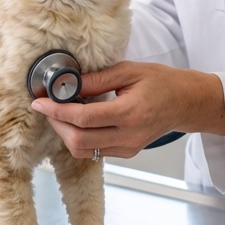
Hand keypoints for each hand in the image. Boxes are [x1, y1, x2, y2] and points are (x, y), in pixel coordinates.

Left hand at [31, 61, 224, 158]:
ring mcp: (127, 148)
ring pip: (82, 150)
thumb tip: (67, 83)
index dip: (56, 111)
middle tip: (47, 107)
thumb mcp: (129, 71)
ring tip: (60, 113)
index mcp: (129, 113)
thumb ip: (97, 79)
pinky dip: (80, 138)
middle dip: (56, 124)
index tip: (39, 101)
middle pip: (78, 140)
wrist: (185, 102)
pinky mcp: (126, 152)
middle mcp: (127, 136)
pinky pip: (94, 151)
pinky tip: (78, 121)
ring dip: (65, 133)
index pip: (82, 118)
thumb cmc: (161, 82)